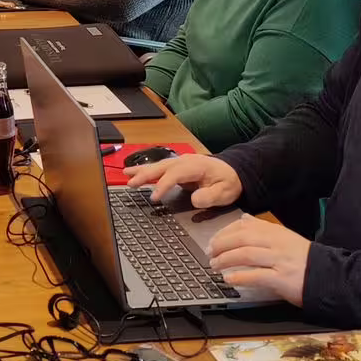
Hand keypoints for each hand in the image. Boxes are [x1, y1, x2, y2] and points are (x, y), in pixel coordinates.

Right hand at [124, 152, 242, 208]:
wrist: (233, 173)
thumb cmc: (228, 183)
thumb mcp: (224, 192)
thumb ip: (210, 197)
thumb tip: (194, 199)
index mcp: (196, 166)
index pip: (175, 174)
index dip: (163, 185)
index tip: (154, 197)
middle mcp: (185, 161)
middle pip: (162, 167)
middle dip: (145, 175)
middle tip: (131, 184)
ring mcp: (180, 162)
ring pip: (158, 166)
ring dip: (141, 171)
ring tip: (126, 176)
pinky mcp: (177, 167)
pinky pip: (159, 168)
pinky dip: (145, 170)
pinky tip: (133, 173)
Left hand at [206, 215, 310, 305]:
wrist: (329, 278)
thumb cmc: (304, 260)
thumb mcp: (285, 238)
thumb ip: (263, 229)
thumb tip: (243, 219)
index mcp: (276, 232)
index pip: (244, 227)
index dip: (224, 233)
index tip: (212, 240)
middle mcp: (277, 243)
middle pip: (242, 238)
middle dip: (221, 245)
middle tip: (209, 253)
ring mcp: (280, 260)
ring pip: (246, 254)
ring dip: (225, 260)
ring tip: (214, 265)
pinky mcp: (282, 279)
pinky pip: (256, 275)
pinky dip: (239, 277)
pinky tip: (229, 279)